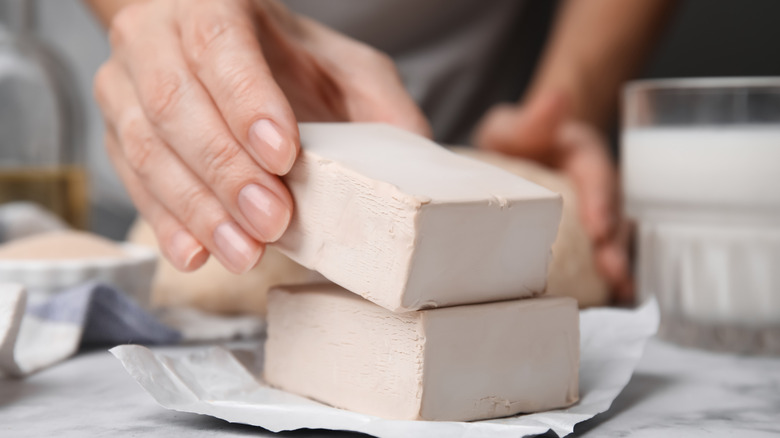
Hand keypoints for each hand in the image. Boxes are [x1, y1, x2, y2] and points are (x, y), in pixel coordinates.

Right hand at [94, 0, 429, 273]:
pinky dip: (166, 223)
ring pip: (148, 148)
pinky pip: (132, 182)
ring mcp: (126, 87)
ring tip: (243, 251)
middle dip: (226, 170)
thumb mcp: (344, 66)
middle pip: (177, 103)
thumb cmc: (285, 58)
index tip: (282, 154)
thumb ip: (380, 104)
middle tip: (271, 219)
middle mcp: (157, 40)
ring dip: (198, 208)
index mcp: (213, 7)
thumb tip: (418, 158)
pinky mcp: (117, 134)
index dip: (247, 101)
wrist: (212, 48)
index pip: (220, 47)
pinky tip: (195, 254)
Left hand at [474, 92, 631, 301]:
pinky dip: (605, 279)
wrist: (515, 155)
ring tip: (620, 294)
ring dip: (617, 266)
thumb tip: (556, 98)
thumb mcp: (513, 125)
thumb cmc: (514, 139)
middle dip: (615, 244)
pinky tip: (610, 303)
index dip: (601, 200)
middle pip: (613, 213)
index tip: (600, 226)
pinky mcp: (585, 236)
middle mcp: (595, 187)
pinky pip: (598, 257)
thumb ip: (531, 119)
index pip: (596, 174)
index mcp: (582, 155)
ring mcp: (593, 213)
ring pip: (612, 239)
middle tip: (614, 272)